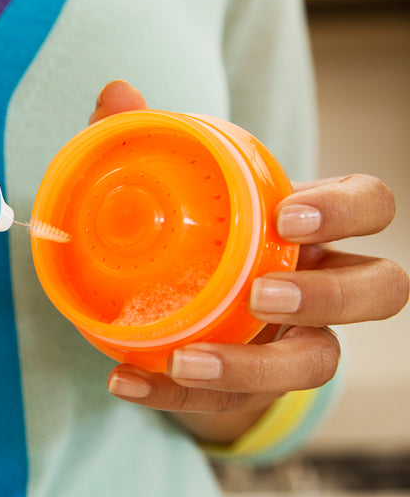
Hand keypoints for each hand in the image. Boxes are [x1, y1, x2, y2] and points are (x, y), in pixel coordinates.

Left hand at [90, 81, 408, 442]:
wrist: (184, 309)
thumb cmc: (199, 235)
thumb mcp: (172, 187)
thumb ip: (145, 141)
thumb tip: (116, 92)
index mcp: (311, 225)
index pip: (369, 205)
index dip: (346, 211)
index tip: (288, 217)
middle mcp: (322, 284)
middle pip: (379, 290)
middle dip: (330, 295)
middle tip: (262, 295)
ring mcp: (296, 342)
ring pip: (320, 364)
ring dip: (257, 369)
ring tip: (188, 360)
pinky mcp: (254, 389)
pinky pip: (230, 403)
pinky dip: (175, 396)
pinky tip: (125, 382)